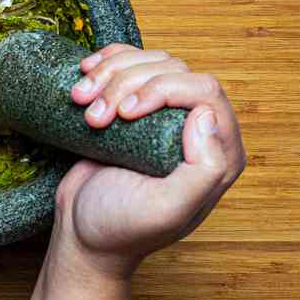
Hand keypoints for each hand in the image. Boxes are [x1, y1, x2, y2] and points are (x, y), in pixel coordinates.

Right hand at [56, 44, 245, 279]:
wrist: (80, 236)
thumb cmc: (120, 228)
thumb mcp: (167, 210)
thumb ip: (203, 169)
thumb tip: (205, 115)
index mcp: (219, 154)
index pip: (204, 90)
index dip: (161, 89)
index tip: (123, 114)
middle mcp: (197, 130)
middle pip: (172, 70)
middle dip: (126, 84)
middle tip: (94, 118)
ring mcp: (164, 117)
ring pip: (148, 63)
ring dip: (108, 75)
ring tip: (80, 103)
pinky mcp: (135, 110)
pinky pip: (129, 63)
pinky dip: (105, 62)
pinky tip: (84, 74)